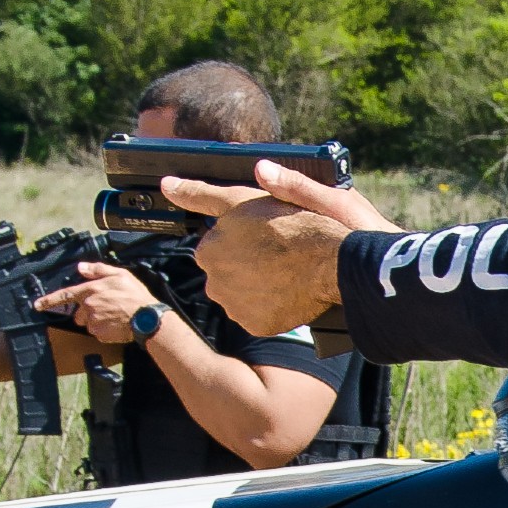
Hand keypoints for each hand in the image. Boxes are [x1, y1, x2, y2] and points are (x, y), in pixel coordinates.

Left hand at [35, 260, 160, 344]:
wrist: (147, 317)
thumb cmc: (135, 295)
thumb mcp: (119, 274)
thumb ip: (98, 270)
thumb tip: (81, 267)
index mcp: (90, 290)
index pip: (64, 295)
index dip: (49, 300)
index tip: (36, 305)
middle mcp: (88, 306)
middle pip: (78, 313)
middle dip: (87, 312)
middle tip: (107, 308)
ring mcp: (93, 321)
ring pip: (88, 323)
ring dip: (97, 321)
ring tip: (114, 316)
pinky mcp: (100, 334)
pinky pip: (98, 333)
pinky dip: (105, 330)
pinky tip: (117, 325)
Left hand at [166, 160, 393, 336]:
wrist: (338, 263)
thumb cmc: (302, 223)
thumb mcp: (252, 197)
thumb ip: (208, 193)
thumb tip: (169, 184)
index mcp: (211, 244)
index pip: (213, 240)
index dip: (236, 236)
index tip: (244, 240)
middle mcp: (215, 275)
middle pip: (226, 268)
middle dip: (244, 260)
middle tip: (277, 251)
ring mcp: (234, 302)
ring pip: (239, 293)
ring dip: (254, 285)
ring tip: (285, 271)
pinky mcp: (254, 324)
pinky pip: (256, 315)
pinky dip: (269, 307)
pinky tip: (289, 292)